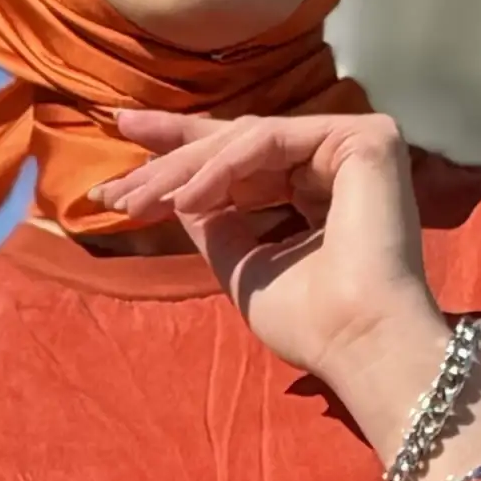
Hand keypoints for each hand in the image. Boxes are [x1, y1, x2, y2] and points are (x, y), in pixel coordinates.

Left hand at [101, 109, 480, 480]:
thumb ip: (216, 225)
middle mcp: (340, 160)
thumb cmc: (312, 324)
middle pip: (242, 141)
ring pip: (250, 140)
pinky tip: (186, 198)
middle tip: (115, 181)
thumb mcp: (245, 266)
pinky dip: (221, 170)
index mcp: (320, 189)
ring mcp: (355, 143)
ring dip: (185, 169)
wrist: (360, 342)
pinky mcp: (365, 138)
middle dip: (172, 157)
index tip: (124, 165)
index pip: (244, 161)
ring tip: (139, 202)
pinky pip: (270, 143)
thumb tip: (174, 195)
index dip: (184, 158)